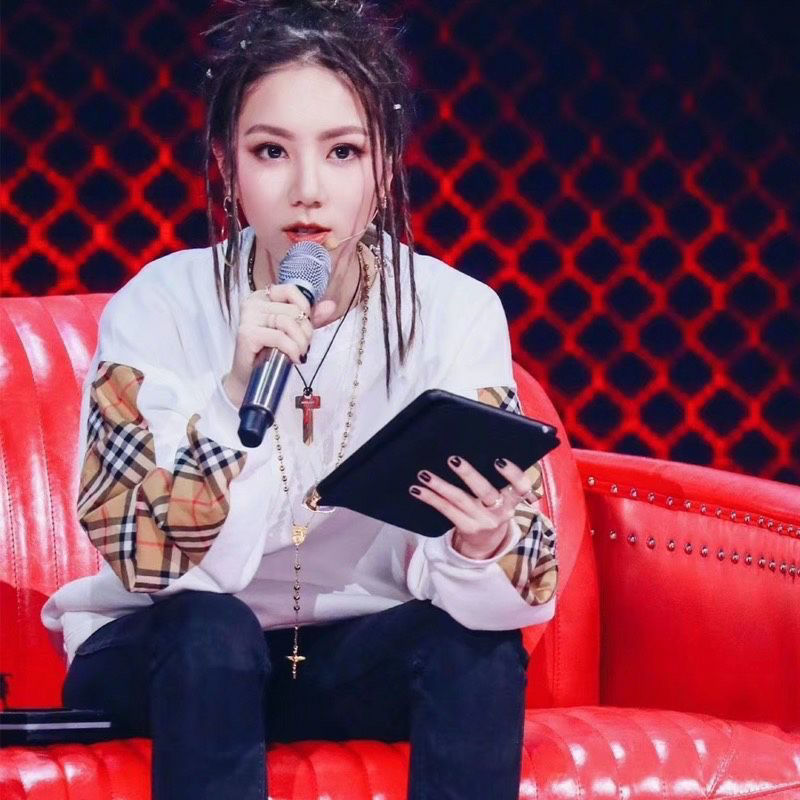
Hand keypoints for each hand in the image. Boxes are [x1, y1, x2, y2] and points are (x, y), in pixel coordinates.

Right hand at [223, 283, 335, 404]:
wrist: (250, 378)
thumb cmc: (270, 353)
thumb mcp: (294, 332)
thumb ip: (311, 317)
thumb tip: (331, 305)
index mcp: (262, 297)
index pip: (290, 290)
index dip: (305, 306)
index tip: (308, 324)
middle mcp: (252, 303)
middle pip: (292, 310)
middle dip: (306, 330)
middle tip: (304, 346)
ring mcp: (248, 317)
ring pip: (288, 323)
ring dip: (301, 342)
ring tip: (300, 353)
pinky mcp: (247, 334)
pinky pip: (280, 337)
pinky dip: (292, 349)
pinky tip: (295, 358)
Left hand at [409, 455, 535, 558]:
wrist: (487, 543)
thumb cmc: (493, 509)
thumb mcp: (504, 498)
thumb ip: (499, 480)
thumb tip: (477, 446)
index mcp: (512, 500)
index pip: (521, 487)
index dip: (513, 474)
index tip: (500, 461)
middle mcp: (500, 511)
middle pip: (485, 491)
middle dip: (469, 475)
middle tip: (453, 460)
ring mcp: (482, 521)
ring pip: (460, 499)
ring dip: (440, 485)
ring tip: (424, 474)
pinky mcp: (466, 527)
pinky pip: (446, 510)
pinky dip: (430, 498)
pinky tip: (417, 490)